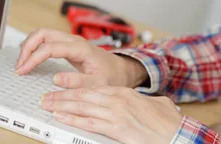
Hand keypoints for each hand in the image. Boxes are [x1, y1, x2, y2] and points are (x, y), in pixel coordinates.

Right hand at [15, 28, 147, 88]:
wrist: (120, 70)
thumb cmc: (111, 76)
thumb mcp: (98, 83)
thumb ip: (78, 83)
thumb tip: (56, 80)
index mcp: (81, 48)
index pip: (50, 47)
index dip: (33, 57)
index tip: (22, 70)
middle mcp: (74, 41)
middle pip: (43, 33)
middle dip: (27, 47)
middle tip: (19, 66)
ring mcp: (70, 41)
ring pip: (43, 34)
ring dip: (29, 46)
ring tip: (22, 64)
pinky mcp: (68, 45)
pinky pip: (47, 40)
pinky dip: (35, 46)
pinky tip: (30, 58)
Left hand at [41, 86, 182, 143]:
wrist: (174, 132)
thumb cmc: (168, 121)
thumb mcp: (158, 104)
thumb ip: (148, 101)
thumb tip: (149, 102)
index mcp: (125, 93)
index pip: (94, 89)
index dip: (75, 89)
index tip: (63, 90)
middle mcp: (118, 100)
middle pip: (84, 95)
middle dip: (63, 96)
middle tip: (46, 97)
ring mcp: (116, 113)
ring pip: (82, 107)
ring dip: (62, 106)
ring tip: (48, 105)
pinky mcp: (116, 128)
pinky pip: (89, 123)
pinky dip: (73, 120)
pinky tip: (61, 118)